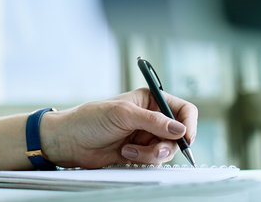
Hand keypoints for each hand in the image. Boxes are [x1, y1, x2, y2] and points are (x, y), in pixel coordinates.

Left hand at [39, 88, 197, 168]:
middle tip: (152, 148)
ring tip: (129, 150)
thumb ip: (153, 121)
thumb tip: (180, 129)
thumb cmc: (90, 119)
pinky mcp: (140, 152)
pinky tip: (125, 154)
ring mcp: (146, 135)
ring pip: (167, 150)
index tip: (186, 138)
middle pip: (179, 134)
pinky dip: (143, 160)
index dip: (189, 124)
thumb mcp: (122, 115)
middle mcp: (151, 117)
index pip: (183, 109)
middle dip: (166, 144)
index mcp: (149, 100)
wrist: (71, 141)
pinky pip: (155, 160)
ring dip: (150, 154)